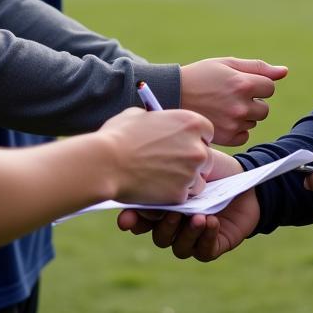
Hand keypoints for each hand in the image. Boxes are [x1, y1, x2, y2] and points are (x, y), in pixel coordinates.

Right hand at [99, 107, 213, 204]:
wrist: (106, 162)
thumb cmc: (118, 135)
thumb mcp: (140, 115)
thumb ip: (158, 120)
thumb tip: (158, 123)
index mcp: (191, 122)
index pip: (207, 133)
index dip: (195, 140)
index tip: (184, 145)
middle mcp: (197, 147)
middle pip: (207, 158)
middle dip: (193, 163)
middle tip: (175, 166)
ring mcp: (191, 172)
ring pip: (197, 181)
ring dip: (185, 182)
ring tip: (162, 180)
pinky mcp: (180, 194)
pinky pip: (183, 197)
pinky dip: (172, 196)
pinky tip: (155, 190)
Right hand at [117, 149, 256, 261]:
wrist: (244, 179)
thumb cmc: (213, 167)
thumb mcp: (191, 157)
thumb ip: (170, 158)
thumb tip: (143, 148)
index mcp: (164, 206)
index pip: (141, 217)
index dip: (132, 220)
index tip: (126, 218)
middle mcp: (174, 225)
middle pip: (158, 235)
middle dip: (162, 226)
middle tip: (171, 212)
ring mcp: (192, 238)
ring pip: (179, 246)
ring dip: (186, 233)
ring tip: (198, 216)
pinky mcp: (212, 246)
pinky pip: (203, 251)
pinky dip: (205, 238)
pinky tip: (211, 221)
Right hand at [180, 57, 287, 145]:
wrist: (172, 95)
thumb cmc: (201, 75)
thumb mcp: (227, 64)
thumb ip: (258, 67)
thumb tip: (284, 72)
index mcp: (242, 83)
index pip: (270, 87)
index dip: (257, 84)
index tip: (240, 83)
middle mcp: (240, 105)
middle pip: (264, 107)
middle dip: (253, 101)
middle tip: (230, 96)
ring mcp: (233, 123)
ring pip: (254, 121)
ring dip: (244, 115)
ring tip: (222, 106)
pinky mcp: (226, 138)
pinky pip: (245, 135)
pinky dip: (237, 129)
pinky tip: (222, 119)